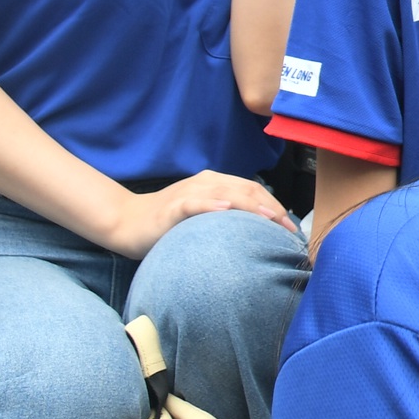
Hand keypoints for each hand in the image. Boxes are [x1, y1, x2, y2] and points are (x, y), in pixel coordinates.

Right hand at [99, 168, 295, 257]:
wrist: (127, 222)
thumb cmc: (169, 223)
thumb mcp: (204, 217)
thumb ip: (228, 219)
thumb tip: (259, 236)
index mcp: (217, 183)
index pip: (255, 190)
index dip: (276, 205)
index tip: (291, 228)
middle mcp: (206, 182)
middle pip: (247, 189)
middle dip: (272, 208)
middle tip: (288, 230)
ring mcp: (189, 192)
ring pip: (227, 193)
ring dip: (251, 205)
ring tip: (271, 218)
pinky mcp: (172, 205)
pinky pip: (194, 203)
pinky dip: (211, 205)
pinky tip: (226, 210)